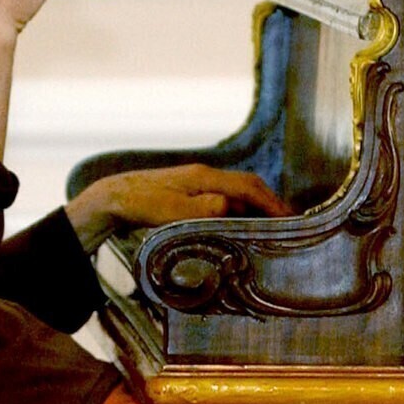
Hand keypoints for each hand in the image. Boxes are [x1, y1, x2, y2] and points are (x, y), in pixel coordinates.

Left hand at [66, 164, 288, 247]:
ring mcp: (198, 182)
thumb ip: (202, 209)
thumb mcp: (171, 212)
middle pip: (247, 185)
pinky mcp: (191, 191)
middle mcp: (205, 176)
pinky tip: (241, 225)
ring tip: (271, 227)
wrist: (115, 197)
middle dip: (270, 202)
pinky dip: (239, 210)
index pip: (247, 188)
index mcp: (204, 178)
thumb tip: (229, 207)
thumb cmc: (141, 205)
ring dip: (256, 207)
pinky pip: (225, 198)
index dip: (270, 203)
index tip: (289, 219)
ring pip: (237, 192)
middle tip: (288, 223)